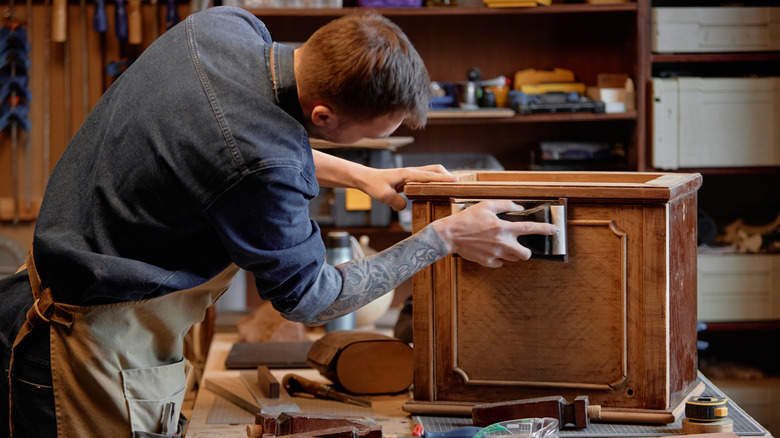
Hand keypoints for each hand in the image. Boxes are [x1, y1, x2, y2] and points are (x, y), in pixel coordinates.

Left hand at [359, 165, 457, 210]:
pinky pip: (426, 177)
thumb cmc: (374, 185)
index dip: (443, 179)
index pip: (430, 176)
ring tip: (451, 188)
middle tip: (457, 186)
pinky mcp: (410, 178)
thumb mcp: (383, 196)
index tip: (456, 181)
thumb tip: (405, 207)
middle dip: (448, 175)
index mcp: (408, 174)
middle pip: (435, 169)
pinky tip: (437, 190)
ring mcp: (411, 174)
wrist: (366, 178)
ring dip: (442, 177)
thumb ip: (396, 202)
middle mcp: (412, 172)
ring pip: (432, 172)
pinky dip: (435, 181)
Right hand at [432, 200, 557, 266]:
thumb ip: (505, 205)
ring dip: (512, 253)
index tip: (554, 230)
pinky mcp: (486, 262)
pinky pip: (499, 263)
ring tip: (502, 245)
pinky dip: (498, 259)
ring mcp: (494, 254)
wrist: (449, 235)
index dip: (544, 229)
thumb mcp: (486, 205)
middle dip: (527, 251)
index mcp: (503, 228)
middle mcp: (501, 243)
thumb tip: (519, 207)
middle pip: (525, 254)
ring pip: (513, 259)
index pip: (529, 229)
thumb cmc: (466, 219)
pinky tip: (491, 250)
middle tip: (521, 246)